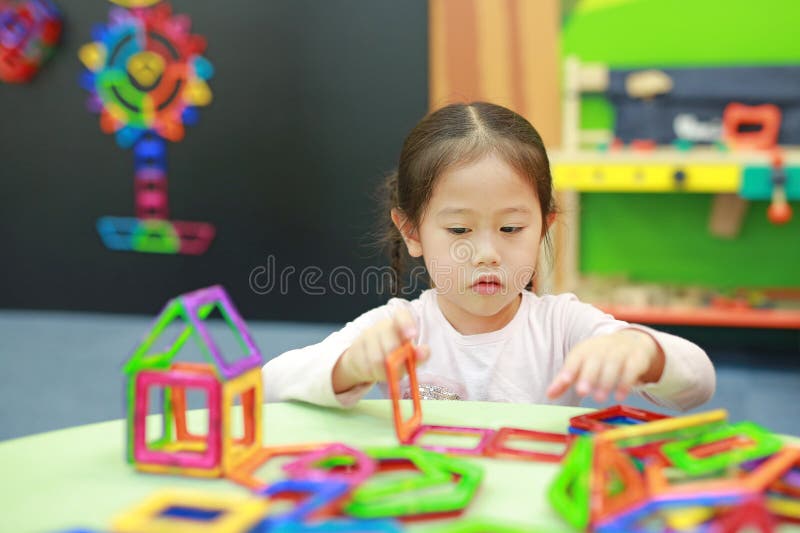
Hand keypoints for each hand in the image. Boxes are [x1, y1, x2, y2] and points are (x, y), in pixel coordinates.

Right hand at [332, 308, 429, 393]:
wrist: (364, 360)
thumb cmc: (393, 355)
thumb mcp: (408, 355)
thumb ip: (419, 354)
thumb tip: (425, 351)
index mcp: (398, 323)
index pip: (401, 315)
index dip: (406, 323)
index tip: (412, 336)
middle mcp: (381, 326)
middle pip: (390, 342)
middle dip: (397, 361)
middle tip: (400, 371)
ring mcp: (366, 336)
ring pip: (377, 359)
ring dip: (384, 372)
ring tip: (388, 374)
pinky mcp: (355, 349)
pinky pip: (366, 366)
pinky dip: (373, 375)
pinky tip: (375, 373)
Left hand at [546, 329, 664, 402]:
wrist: (630, 341)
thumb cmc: (599, 358)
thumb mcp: (581, 365)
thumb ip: (565, 380)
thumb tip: (549, 395)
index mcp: (585, 350)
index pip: (575, 358)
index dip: (569, 369)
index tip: (564, 381)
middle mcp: (602, 348)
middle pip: (595, 360)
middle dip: (588, 376)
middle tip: (582, 392)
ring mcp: (620, 351)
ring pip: (613, 364)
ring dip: (606, 381)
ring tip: (599, 398)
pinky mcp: (637, 358)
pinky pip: (632, 368)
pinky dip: (626, 382)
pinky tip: (619, 396)